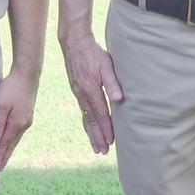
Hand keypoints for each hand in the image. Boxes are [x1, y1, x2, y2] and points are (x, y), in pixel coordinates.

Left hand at [0, 69, 39, 169]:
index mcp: (17, 124)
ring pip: (16, 138)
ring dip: (10, 148)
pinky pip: (19, 131)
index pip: (6, 143)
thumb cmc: (12, 88)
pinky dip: (13, 139)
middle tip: (0, 167)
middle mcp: (24, 124)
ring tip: (5, 156)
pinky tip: (12, 139)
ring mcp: (27, 119)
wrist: (27, 74)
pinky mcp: (27, 114)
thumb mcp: (1, 105)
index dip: (0, 155)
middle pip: (13, 144)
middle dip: (6, 155)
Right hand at [62, 37, 122, 153]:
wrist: (74, 43)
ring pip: (85, 117)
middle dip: (97, 137)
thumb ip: (113, 82)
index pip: (101, 114)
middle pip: (91, 120)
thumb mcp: (106, 65)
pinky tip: (89, 127)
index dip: (106, 129)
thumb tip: (119, 99)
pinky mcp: (77, 90)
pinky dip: (86, 122)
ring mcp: (78, 93)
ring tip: (96, 146)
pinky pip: (82, 110)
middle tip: (102, 151)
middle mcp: (82, 94)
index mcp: (91, 90)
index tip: (111, 142)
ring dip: (91, 133)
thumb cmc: (93, 52)